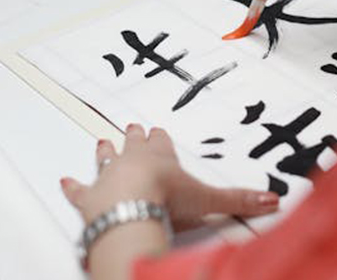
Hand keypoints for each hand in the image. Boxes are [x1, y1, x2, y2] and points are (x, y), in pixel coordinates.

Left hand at [61, 124, 279, 230]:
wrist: (131, 209)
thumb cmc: (166, 198)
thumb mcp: (209, 199)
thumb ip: (239, 201)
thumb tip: (271, 200)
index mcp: (160, 157)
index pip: (160, 142)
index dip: (159, 138)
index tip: (157, 129)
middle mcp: (132, 162)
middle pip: (132, 144)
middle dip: (133, 137)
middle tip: (131, 127)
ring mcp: (108, 177)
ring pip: (105, 158)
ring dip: (104, 152)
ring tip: (101, 142)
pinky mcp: (89, 197)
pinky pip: (78, 189)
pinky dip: (72, 186)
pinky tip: (65, 181)